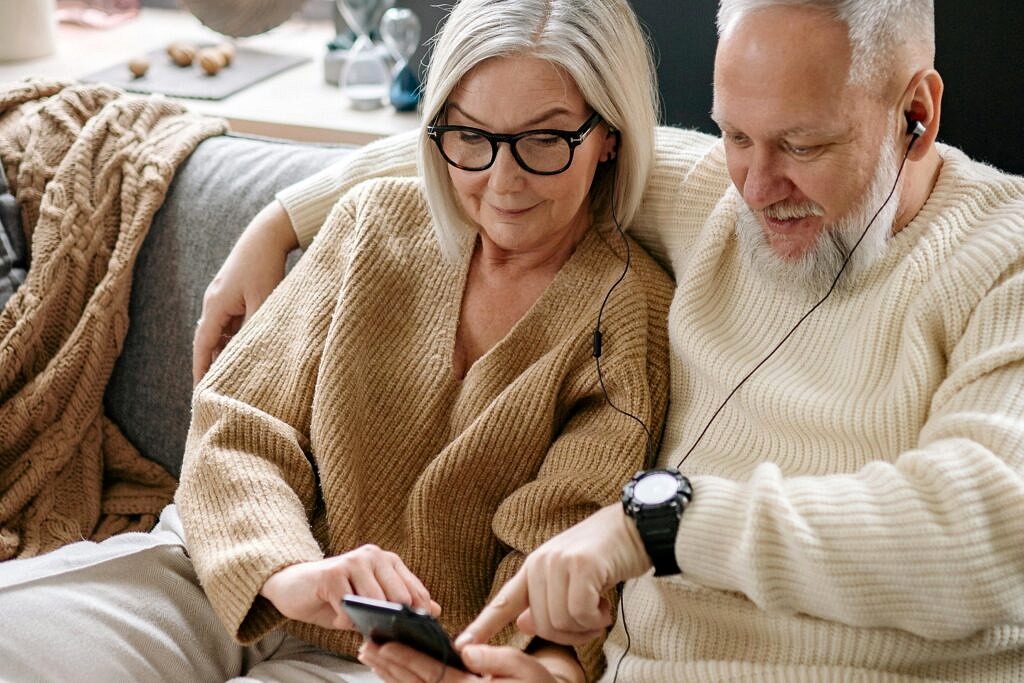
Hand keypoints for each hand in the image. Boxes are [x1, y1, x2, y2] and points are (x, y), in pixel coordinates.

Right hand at [193, 200, 297, 384]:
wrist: (267, 235)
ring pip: (220, 333)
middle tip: (214, 390)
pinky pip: (229, 323)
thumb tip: (250, 353)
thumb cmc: (265, 266)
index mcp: (215, 306)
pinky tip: (246, 350)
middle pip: (208, 341)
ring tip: (231, 376)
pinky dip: (234, 338)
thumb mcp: (264, 300)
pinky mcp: (233, 294)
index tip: (200, 392)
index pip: (203, 346)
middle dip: (210, 365)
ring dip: (224, 352)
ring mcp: (222, 298)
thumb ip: (255, 327)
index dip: (201, 370)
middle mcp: (213, 303)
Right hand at [259, 545, 439, 629]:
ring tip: (352, 618)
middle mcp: (373, 555)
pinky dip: (344, 619)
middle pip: (399, 597)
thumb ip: (401, 602)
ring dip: (364, 619)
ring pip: (375, 602)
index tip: (411, 633)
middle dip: (390, 619)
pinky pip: (348, 606)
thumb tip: (436, 611)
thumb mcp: (371, 600)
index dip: (417, 615)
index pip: (415, 591)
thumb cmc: (335, 595)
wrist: (294, 586)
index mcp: (388, 560)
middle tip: (375, 628)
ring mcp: (353, 562)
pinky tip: (335, 614)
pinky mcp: (332, 573)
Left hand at [358, 641, 559, 682]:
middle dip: (389, 665)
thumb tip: (466, 649)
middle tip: (366, 647)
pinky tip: (390, 672)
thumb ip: (496, 659)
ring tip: (371, 656)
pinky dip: (402, 682)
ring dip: (390, 674)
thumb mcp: (524, 668)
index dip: (407, 658)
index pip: (432, 673)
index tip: (385, 644)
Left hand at [457, 503, 650, 646]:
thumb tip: (522, 624)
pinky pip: (580, 613)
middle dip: (568, 633)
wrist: (633, 527)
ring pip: (560, 621)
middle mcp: (541, 564)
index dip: (482, 626)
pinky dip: (596, 618)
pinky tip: (605, 604)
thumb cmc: (604, 557)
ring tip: (598, 608)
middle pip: (540, 624)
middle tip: (590, 619)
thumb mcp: (569, 578)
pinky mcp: (582, 566)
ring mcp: (559, 563)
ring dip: (585, 626)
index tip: (461, 646)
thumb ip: (544, 600)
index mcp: (533, 567)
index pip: (503, 602)